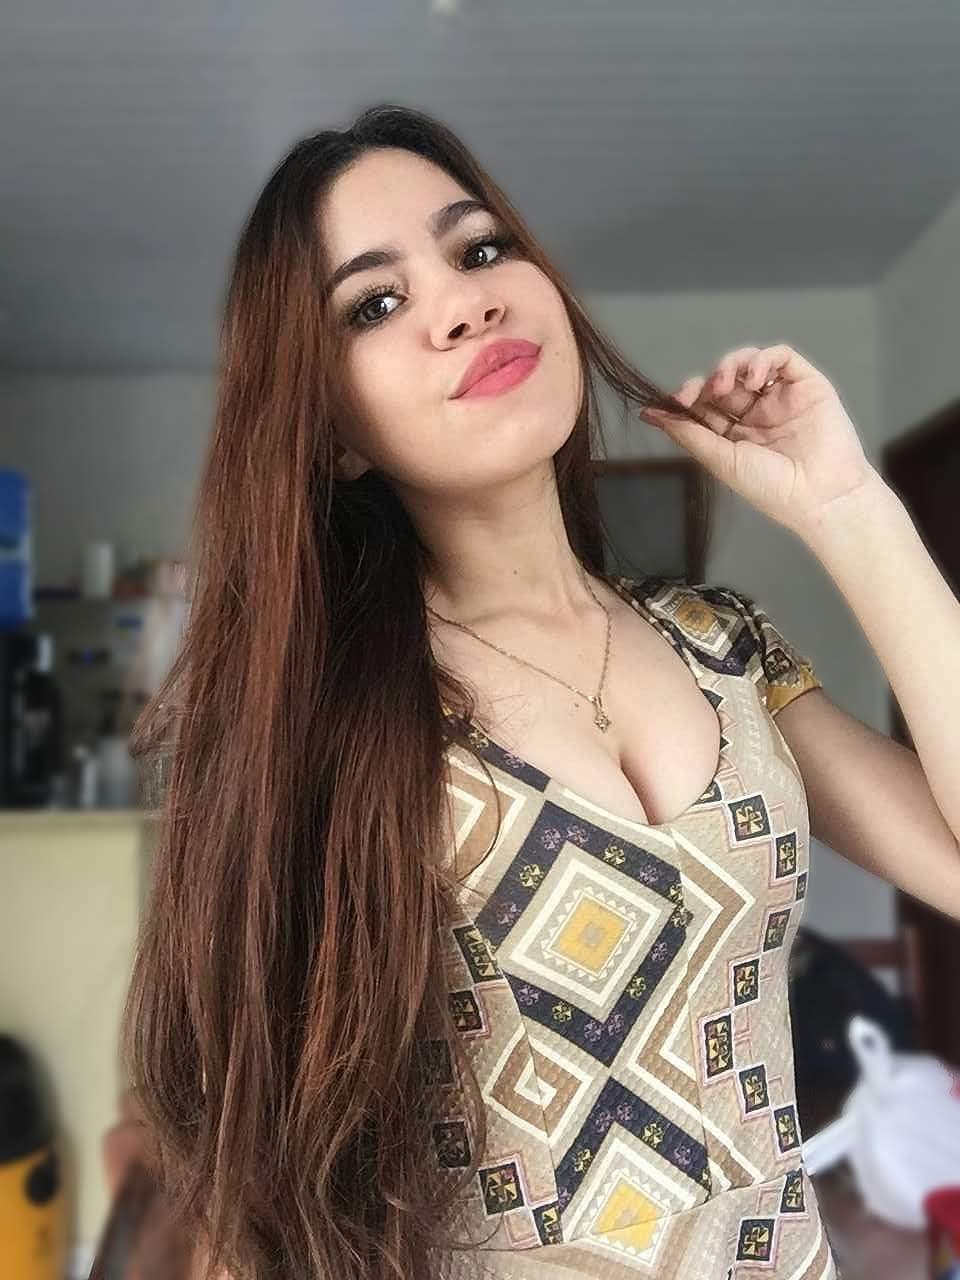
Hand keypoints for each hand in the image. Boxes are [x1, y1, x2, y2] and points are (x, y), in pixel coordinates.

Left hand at [637, 344, 877, 537]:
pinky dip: (762, 359)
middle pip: (723, 381)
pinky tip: (754, 379)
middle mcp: (757, 414)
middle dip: (706, 381)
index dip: (687, 397)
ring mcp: (781, 398)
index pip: (704, 405)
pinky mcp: (806, 385)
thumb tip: (649, 414)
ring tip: (726, 384)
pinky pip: (781, 357)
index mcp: (735, 435)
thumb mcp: (721, 460)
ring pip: (748, 363)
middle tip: (700, 392)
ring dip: (730, 366)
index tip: (674, 401)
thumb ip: (687, 434)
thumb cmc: (772, 488)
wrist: (821, 495)